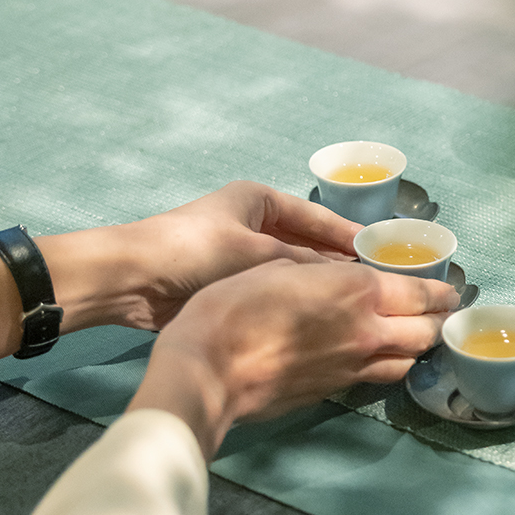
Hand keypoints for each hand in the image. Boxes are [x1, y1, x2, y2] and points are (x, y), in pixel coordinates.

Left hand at [42, 181, 365, 332]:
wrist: (133, 279)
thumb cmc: (196, 251)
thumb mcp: (257, 253)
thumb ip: (304, 264)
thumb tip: (348, 278)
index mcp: (259, 200)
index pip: (316, 216)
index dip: (348, 235)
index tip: (381, 251)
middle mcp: (254, 222)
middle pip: (307, 242)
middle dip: (337, 260)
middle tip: (376, 280)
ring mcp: (242, 252)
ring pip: (292, 268)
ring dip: (317, 282)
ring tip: (356, 299)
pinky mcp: (231, 281)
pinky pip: (275, 288)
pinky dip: (295, 297)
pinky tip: (321, 314)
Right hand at [127, 260, 459, 457]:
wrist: (209, 369)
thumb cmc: (236, 305)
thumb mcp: (282, 266)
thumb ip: (324, 272)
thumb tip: (341, 275)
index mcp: (359, 292)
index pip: (420, 294)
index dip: (440, 292)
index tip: (451, 290)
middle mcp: (368, 332)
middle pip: (425, 333)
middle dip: (439, 322)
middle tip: (444, 313)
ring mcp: (353, 367)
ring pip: (406, 361)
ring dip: (418, 348)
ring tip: (418, 336)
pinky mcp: (334, 391)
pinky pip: (376, 376)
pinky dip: (388, 365)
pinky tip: (380, 356)